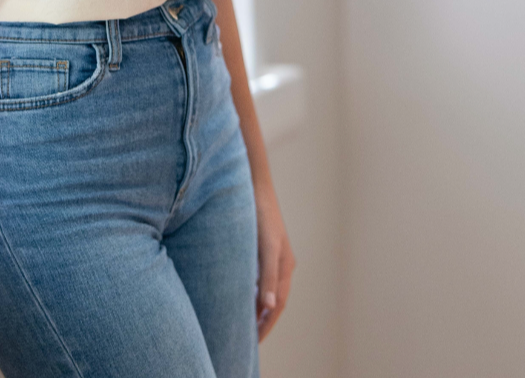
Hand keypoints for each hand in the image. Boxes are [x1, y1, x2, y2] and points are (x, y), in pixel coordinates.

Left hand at [254, 179, 294, 341]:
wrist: (254, 182)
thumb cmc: (261, 213)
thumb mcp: (266, 246)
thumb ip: (268, 276)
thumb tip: (270, 307)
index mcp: (285, 266)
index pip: (277, 305)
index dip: (266, 324)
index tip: (253, 342)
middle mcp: (281, 262)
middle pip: (274, 299)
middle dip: (263, 319)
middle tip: (248, 340)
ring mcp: (272, 253)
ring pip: (266, 288)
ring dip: (258, 306)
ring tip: (243, 321)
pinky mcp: (261, 244)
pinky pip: (258, 274)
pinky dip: (252, 289)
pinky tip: (240, 291)